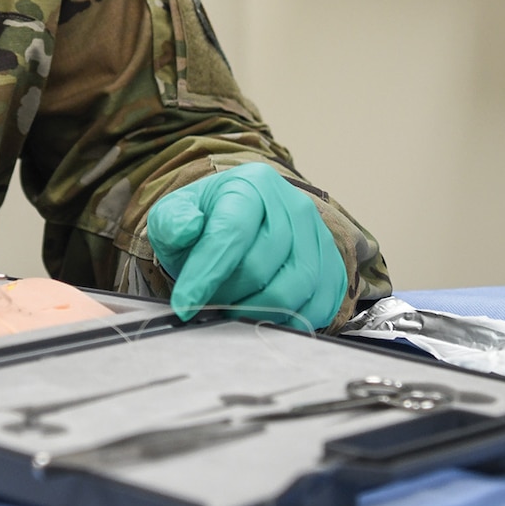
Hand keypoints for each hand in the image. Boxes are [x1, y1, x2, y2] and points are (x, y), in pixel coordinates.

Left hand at [145, 162, 347, 330]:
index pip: (231, 234)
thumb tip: (187, 229)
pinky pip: (319, 304)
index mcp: (252, 185)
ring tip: (233, 308)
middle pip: (261, 266)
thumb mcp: (174, 214)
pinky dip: (289, 320)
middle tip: (209, 301)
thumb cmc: (206, 221)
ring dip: (256, 310)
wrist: (241, 222)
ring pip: (293, 289)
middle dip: (228, 295)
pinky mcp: (333, 265)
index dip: (206, 274)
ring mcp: (318, 236)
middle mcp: (293, 205)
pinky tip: (264, 316)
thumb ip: (172, 221)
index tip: (185, 304)